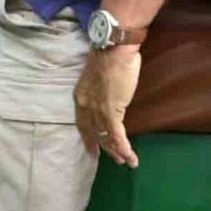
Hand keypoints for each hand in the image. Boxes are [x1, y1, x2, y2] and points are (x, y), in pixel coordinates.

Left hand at [74, 45, 141, 167]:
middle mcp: (85, 106)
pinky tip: (130, 158)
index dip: (88, 136)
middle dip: (103, 147)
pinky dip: (124, 149)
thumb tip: (110, 95)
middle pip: (93, 132)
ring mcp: (97, 110)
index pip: (82, 122)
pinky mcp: (111, 112)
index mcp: (80, 96)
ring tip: (123, 161)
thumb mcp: (98, 76)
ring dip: (116, 151)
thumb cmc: (110, 56)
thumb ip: (101, 89)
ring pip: (105, 137)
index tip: (92, 147)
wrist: (114, 49)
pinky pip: (117, 136)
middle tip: (112, 158)